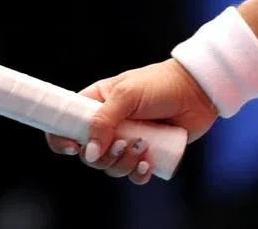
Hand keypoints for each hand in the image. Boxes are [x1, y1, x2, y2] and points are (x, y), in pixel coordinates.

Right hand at [45, 58, 218, 183]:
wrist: (196, 91)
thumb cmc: (159, 83)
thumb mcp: (127, 94)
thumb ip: (104, 121)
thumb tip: (89, 152)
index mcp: (97, 103)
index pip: (66, 123)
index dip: (61, 138)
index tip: (73, 147)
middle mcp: (109, 124)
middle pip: (89, 153)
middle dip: (104, 155)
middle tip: (124, 142)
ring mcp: (127, 140)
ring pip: (110, 166)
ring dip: (123, 164)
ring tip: (142, 147)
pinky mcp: (146, 154)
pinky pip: (132, 174)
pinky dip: (137, 173)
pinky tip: (149, 163)